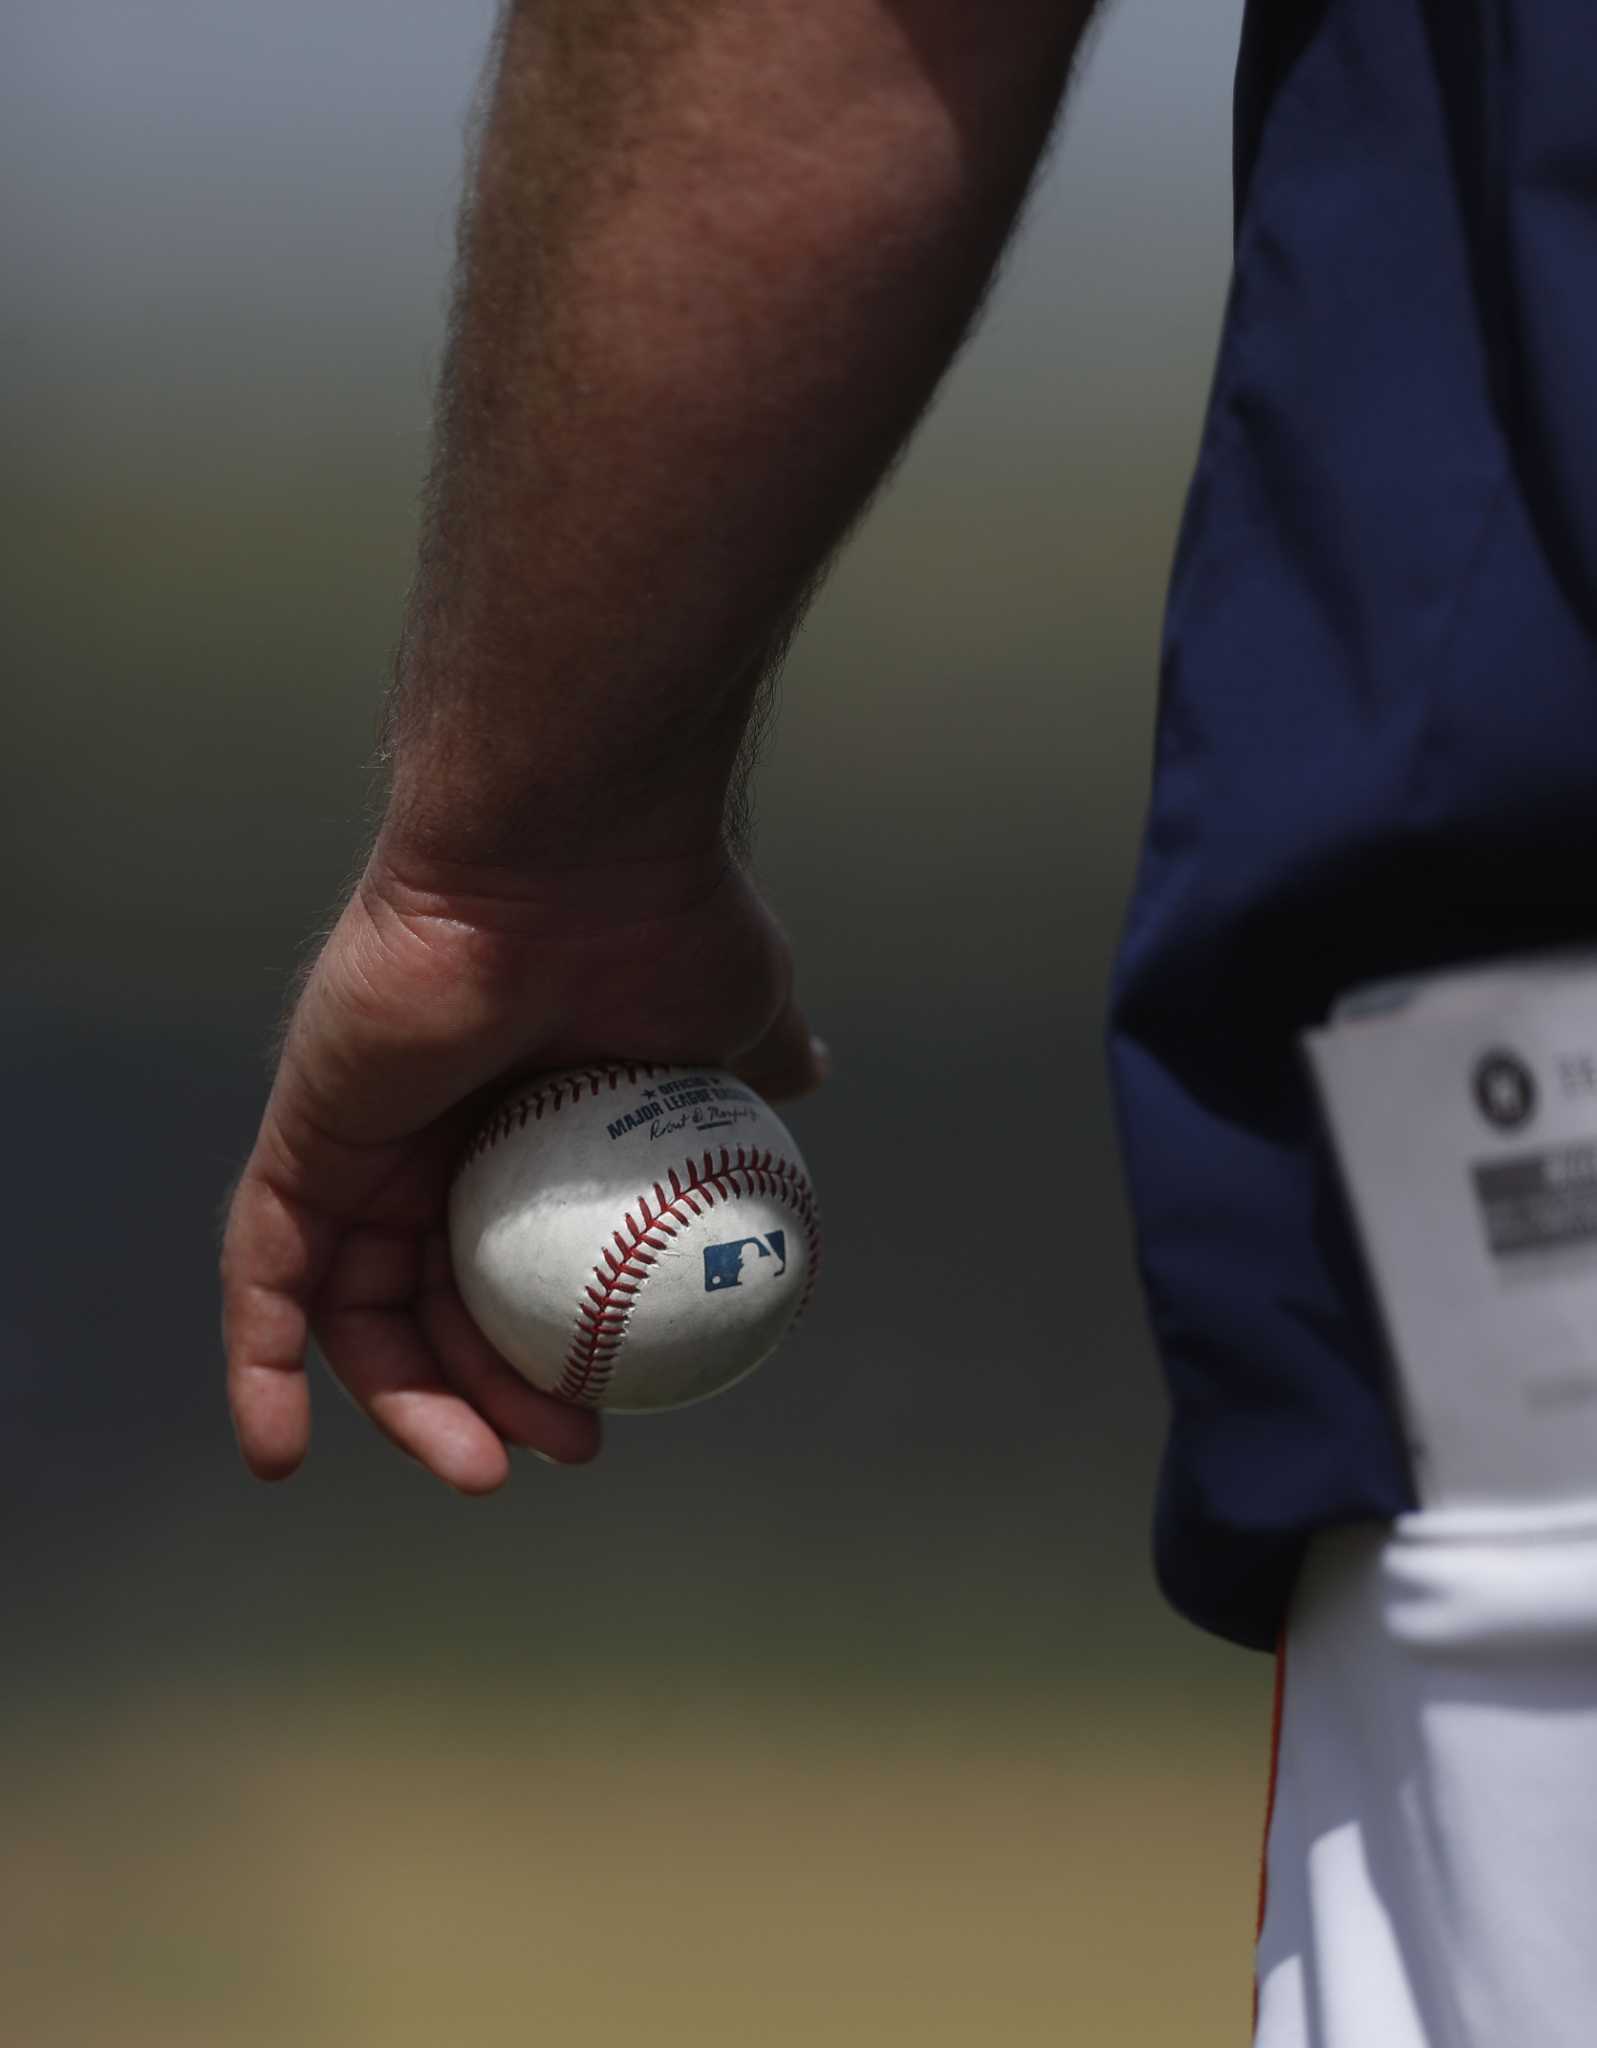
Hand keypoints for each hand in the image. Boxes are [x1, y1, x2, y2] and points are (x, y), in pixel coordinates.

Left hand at [219, 846, 824, 1490]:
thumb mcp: (734, 1018)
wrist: (581, 852)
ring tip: (482, 1469)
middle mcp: (434, 1137)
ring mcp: (362, 1139)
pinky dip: (260, 1366)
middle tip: (565, 1445)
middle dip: (491, 1399)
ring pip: (355, 1307)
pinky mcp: (302, 1133)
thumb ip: (752, 1066)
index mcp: (524, 1126)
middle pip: (437, 1306)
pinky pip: (265, 1272)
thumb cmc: (664, 921)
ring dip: (406, 1406)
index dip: (554, 1358)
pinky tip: (276, 1456)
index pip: (516, 1270)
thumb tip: (805, 1083)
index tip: (612, 1411)